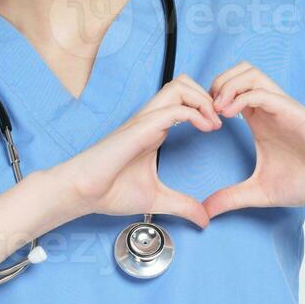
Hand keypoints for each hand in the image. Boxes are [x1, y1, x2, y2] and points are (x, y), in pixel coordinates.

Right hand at [50, 74, 221, 229]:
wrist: (81, 194)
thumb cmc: (109, 192)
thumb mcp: (157, 200)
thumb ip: (182, 206)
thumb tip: (204, 220)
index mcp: (153, 129)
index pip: (183, 99)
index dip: (206, 105)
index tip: (221, 126)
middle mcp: (150, 119)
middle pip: (184, 83)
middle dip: (209, 95)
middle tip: (223, 118)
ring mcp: (144, 121)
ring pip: (179, 86)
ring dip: (203, 99)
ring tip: (215, 122)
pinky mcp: (139, 128)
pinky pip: (173, 109)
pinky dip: (196, 113)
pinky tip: (206, 129)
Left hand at [203, 61, 304, 216]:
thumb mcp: (260, 192)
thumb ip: (231, 198)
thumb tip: (205, 212)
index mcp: (260, 120)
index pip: (230, 89)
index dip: (209, 99)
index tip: (200, 124)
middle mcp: (270, 108)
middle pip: (238, 71)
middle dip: (215, 84)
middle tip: (206, 112)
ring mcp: (282, 107)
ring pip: (250, 73)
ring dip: (228, 86)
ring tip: (217, 110)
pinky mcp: (294, 111)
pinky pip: (264, 92)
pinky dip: (241, 97)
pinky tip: (229, 116)